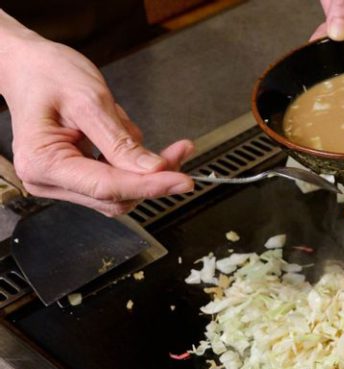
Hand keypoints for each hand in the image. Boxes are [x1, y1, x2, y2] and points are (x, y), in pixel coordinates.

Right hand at [0, 14, 193, 215]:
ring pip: (120, 193)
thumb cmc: (47, 74)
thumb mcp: (90, 101)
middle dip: (153, 177)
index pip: (107, 187)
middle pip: (116, 195)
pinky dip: (135, 166)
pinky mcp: (76, 177)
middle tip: (181, 151)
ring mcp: (61, 182)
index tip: (182, 181)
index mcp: (43, 162)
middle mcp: (48, 180)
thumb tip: (152, 169)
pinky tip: (138, 147)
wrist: (28, 66)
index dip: (149, 186)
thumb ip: (121, 140)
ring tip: (165, 146)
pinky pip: (115, 182)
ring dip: (147, 172)